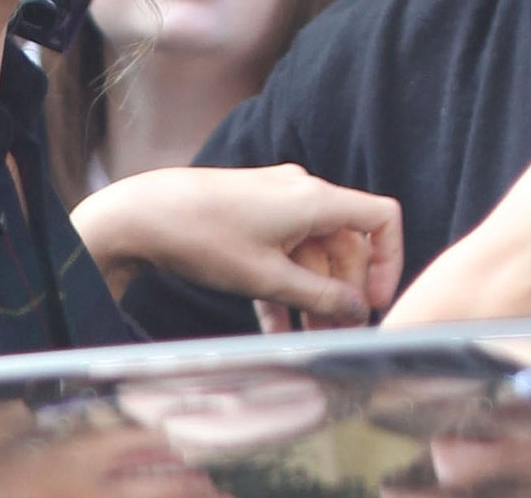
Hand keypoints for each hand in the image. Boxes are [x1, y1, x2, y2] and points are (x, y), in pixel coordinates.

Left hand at [70, 164, 400, 327]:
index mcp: (315, 198)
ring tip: (310, 338)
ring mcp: (275, 201)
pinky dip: (285, 284)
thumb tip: (356, 311)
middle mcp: (301, 192)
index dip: (387, 261)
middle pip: (345, 244)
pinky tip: (277, 325)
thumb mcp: (268, 278)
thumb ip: (319, 296)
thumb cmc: (205, 238)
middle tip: (338, 335)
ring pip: (312, 252)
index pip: (381, 218)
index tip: (372, 301)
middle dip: (343, 292)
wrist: (142, 215)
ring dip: (313, 295)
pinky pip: (283, 251)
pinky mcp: (252, 213)